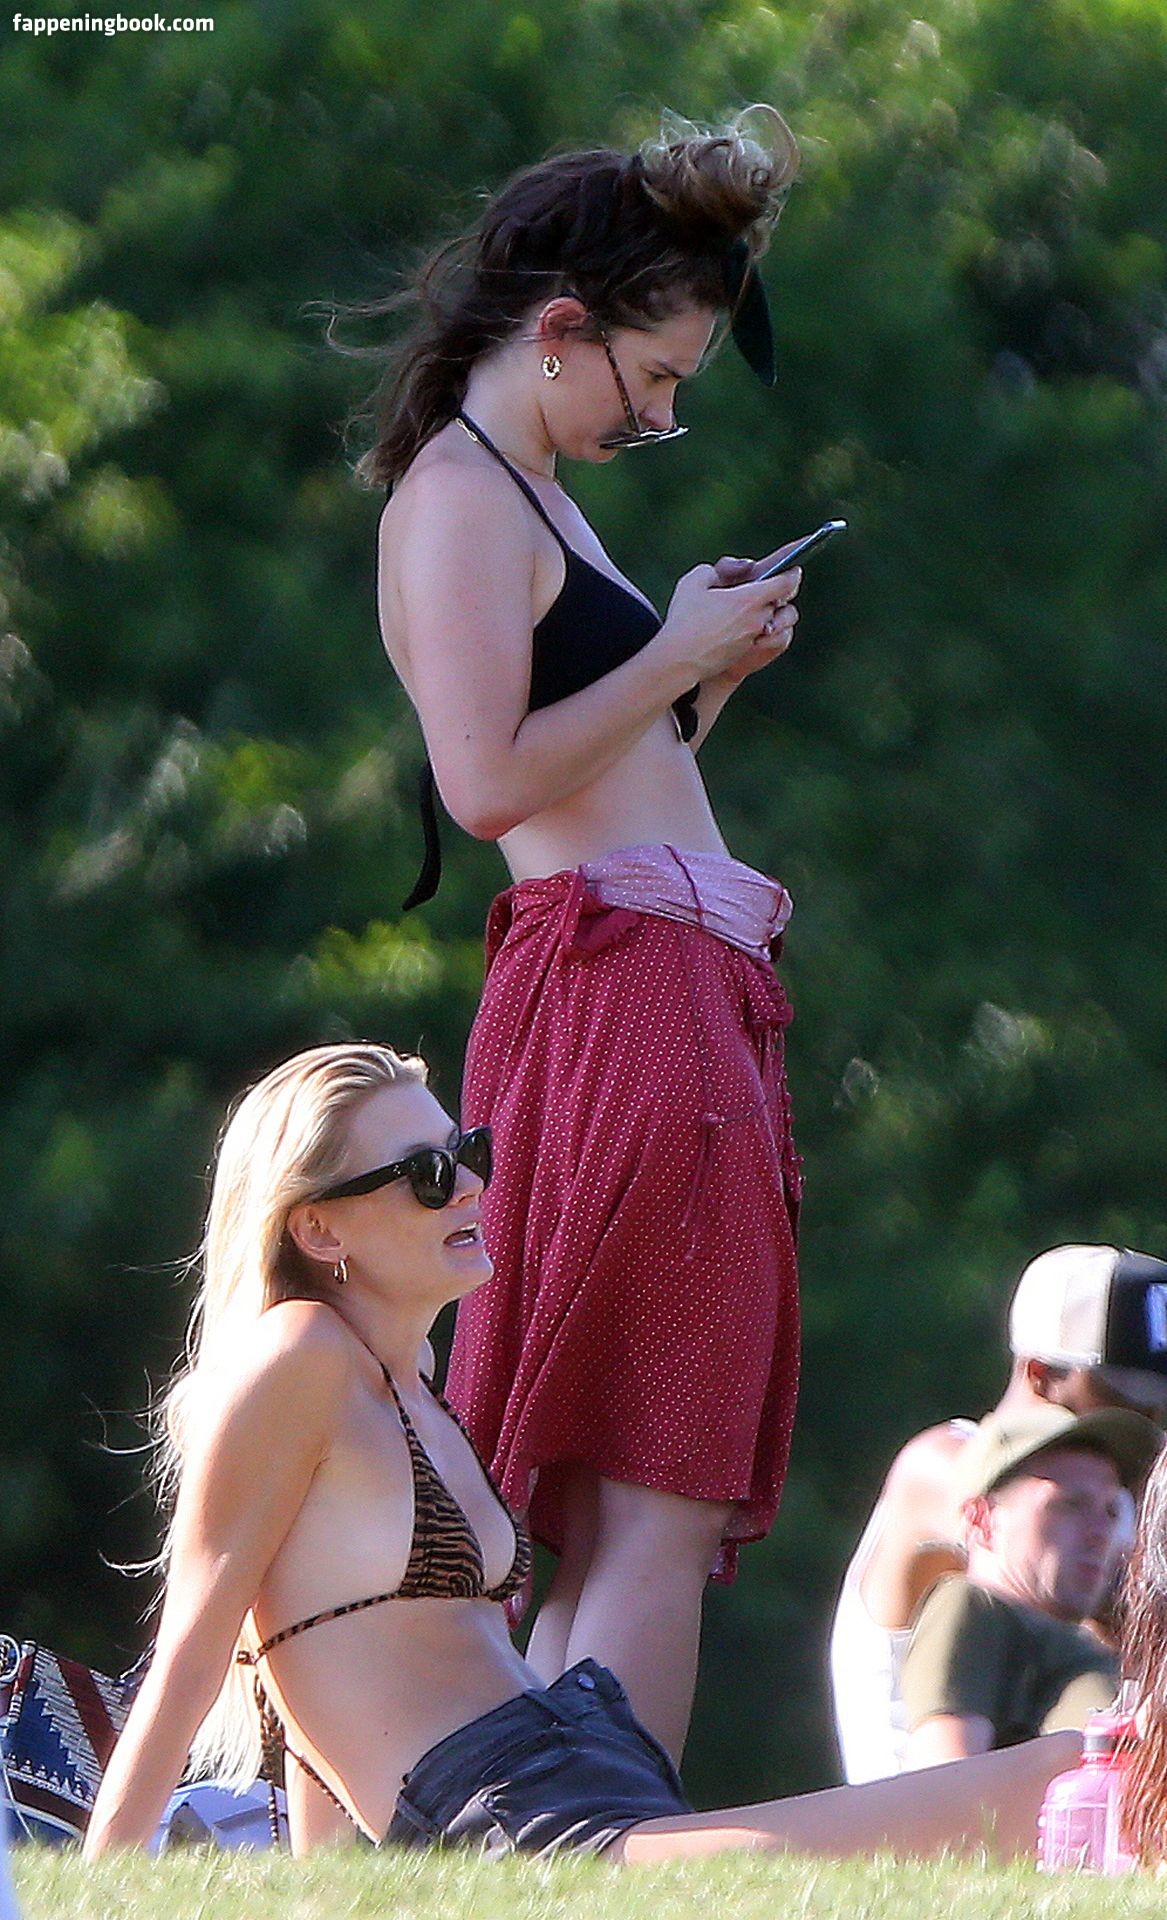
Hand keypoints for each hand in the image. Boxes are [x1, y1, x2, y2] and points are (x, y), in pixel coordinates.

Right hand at [658, 559, 800, 684]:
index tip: (793, 569)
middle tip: (775, 585)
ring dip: (771, 613)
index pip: (785, 583)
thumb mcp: (694, 582)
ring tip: (760, 607)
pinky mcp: (746, 654)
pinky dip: (759, 629)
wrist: (678, 661)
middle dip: (779, 593)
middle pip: (781, 603)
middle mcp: (757, 621)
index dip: (791, 574)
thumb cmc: (684, 620)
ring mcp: (753, 640)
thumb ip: (717, 569)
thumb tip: (734, 570)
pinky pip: (762, 638)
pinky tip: (745, 625)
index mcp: (749, 599)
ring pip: (773, 622)